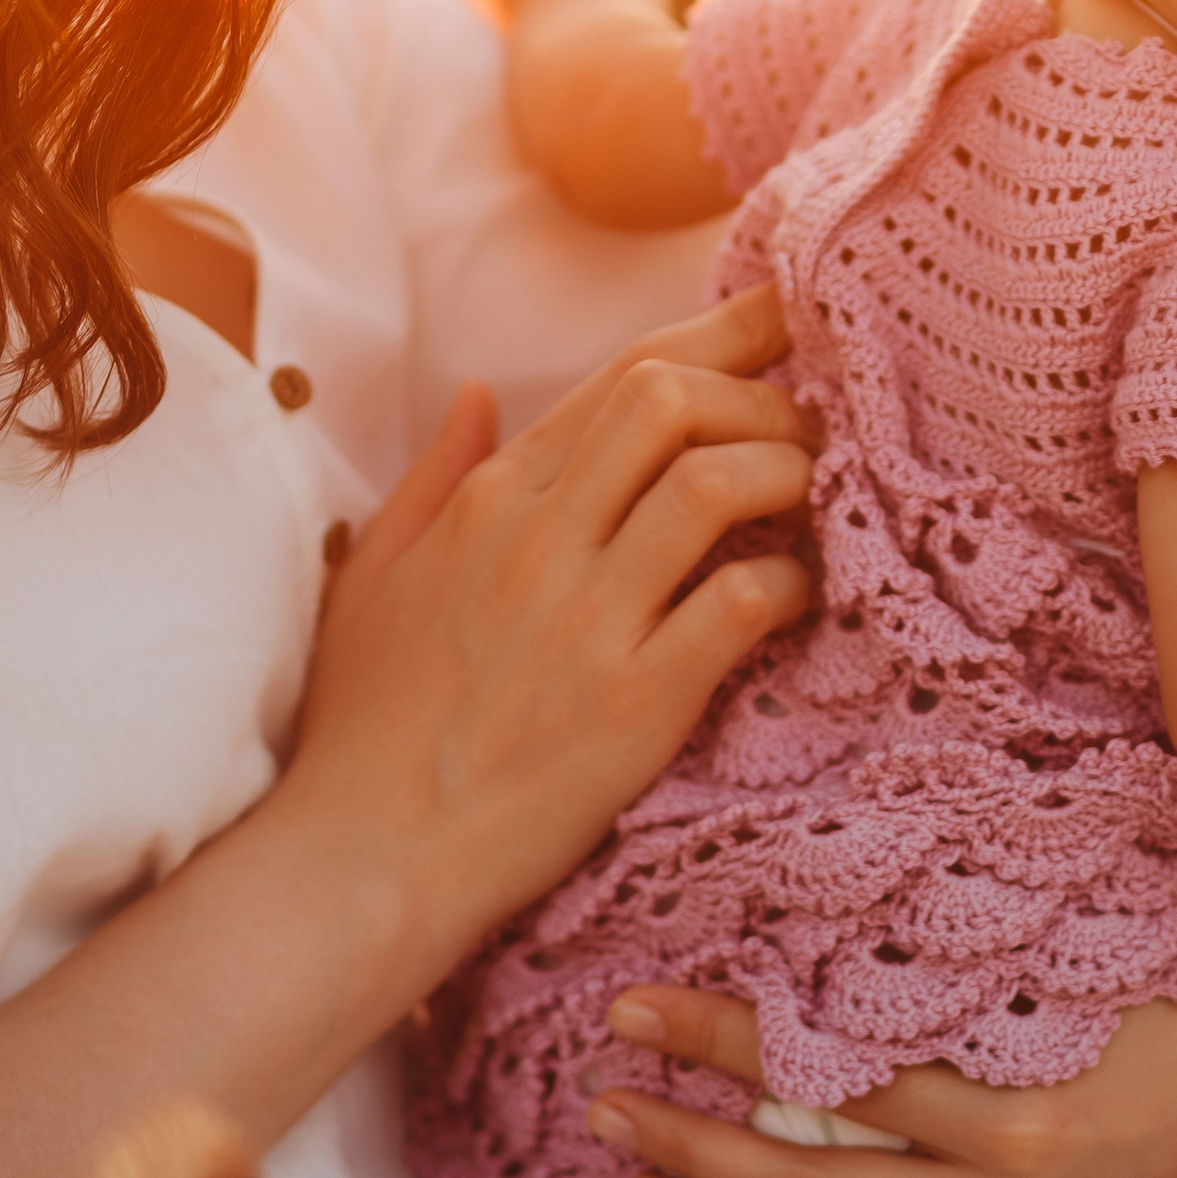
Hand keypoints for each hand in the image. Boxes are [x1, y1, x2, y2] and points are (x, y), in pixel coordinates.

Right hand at [284, 282, 810, 973]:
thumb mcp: (372, 577)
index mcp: (490, 501)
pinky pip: (736, 604)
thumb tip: (476, 393)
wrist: (365, 858)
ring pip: (714, 482)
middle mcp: (539, 540)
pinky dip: (785, 583)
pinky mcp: (633, 702)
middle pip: (673, 399)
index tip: (784, 319)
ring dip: (784, 473)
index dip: (721, 334)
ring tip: (811, 498)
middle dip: (761, 394)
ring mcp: (588, 618)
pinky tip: (791, 596)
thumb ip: (432, 478)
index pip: (623, 374)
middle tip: (807, 425)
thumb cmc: (367, 728)